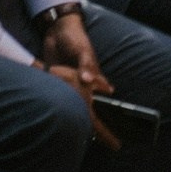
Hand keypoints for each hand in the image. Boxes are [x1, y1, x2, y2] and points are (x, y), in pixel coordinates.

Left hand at [39, 11, 118, 148]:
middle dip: (94, 126)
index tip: (115, 142)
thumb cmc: (76, 39)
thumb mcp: (83, 51)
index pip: (102, 101)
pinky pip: (58, 96)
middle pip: (88, 108)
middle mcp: (82, 84)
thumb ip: (87, 65)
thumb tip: (88, 80)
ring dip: (75, 116)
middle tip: (99, 143)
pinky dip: (58, 105)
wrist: (57, 29)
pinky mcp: (55, 80)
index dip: (107, 120)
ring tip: (77, 134)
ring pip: (73, 104)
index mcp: (92, 79)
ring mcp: (69, 83)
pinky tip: (56, 116)